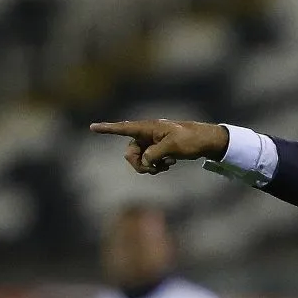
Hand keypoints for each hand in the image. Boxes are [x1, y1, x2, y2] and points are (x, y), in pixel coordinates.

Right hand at [89, 119, 229, 174]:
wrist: (205, 142)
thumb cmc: (191, 140)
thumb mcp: (173, 146)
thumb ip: (154, 154)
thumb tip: (144, 161)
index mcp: (149, 128)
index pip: (124, 128)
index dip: (108, 129)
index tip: (92, 127)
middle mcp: (147, 135)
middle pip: (130, 152)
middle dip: (139, 164)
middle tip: (154, 169)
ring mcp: (152, 143)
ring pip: (139, 159)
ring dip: (149, 167)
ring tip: (166, 166)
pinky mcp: (158, 150)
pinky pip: (149, 162)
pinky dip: (156, 167)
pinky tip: (169, 164)